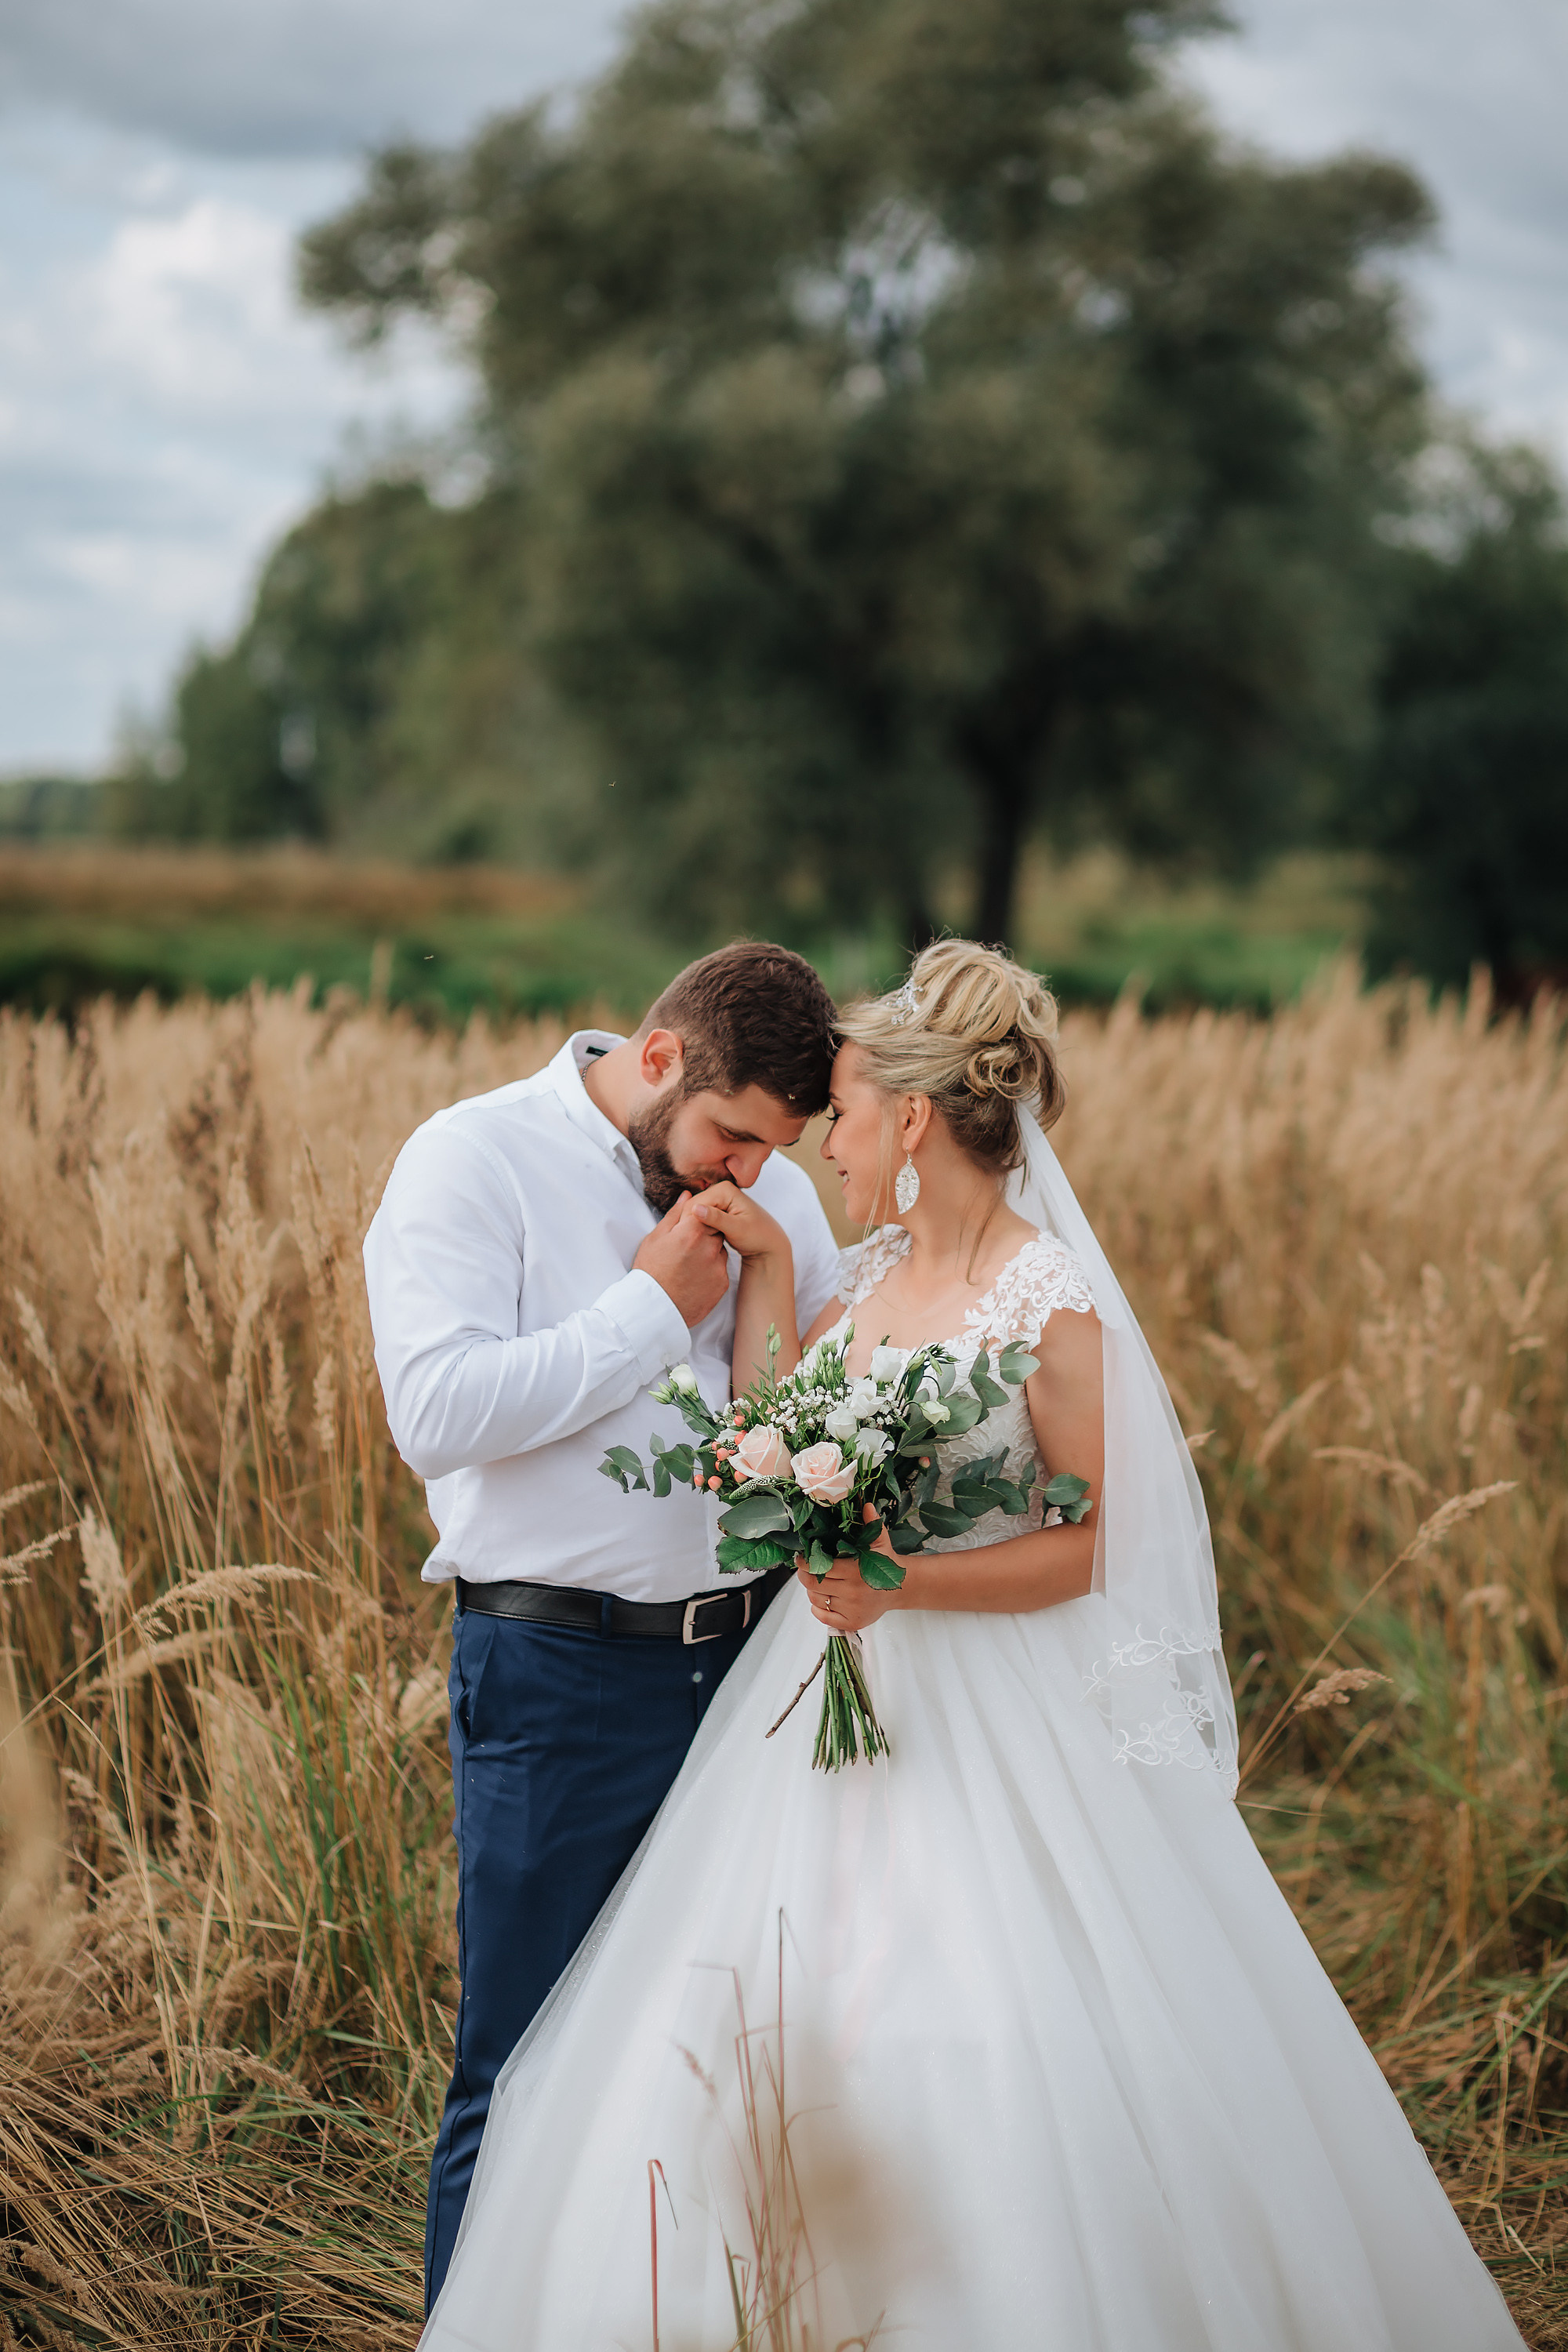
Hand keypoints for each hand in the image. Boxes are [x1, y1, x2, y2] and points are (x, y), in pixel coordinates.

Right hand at [633, 1193, 728, 1328]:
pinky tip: (694, 1278)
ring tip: (688, 1266)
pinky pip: (721, 1270)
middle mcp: (709, 1246)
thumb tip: (688, 1195)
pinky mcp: (722, 1283)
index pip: (705, 1212)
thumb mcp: (655, 1238)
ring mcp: (718, 1266)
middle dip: (704, 1235)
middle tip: (686, 1249)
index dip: (696, 1220)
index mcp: (692, 1231)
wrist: (654, 1309)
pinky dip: (711, 1271)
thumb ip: (675, 1214)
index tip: (687, 1229)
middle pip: (715, 1231)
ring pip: (719, 1250)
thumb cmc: (650, 1271)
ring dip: (709, 1253)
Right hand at [689, 1180, 788, 1263]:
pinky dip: (699, 1228)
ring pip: (694, 1213)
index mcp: (725, 1189)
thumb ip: (717, 1219)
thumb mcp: (738, 1229)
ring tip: (703, 1241)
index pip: (695, 1203)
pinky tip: (705, 1239)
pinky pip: (699, 1217)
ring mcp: (718, 1198)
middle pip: (692, 1206)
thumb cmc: (758, 1237)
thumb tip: (695, 1209)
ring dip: (695, 1227)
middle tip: (698, 1243)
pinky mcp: (717, 1208)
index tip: (695, 1239)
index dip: (690, 1221)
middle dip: (692, 1224)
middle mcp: (720, 1189)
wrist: (768, 1244)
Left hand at [797, 1505, 903, 1632]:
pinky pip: (824, 1617)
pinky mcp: (852, 1622)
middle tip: (804, 1569)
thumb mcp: (880, 1542)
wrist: (901, 1588)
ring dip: (811, 1590)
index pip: (821, 1567)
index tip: (801, 1557)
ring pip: (817, 1599)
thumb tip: (867, 1505)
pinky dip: (817, 1608)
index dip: (805, 1562)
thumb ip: (872, 1524)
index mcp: (856, 1570)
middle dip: (804, 1575)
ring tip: (816, 1582)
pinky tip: (822, 1599)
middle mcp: (853, 1591)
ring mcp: (852, 1609)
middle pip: (814, 1584)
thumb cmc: (886, 1563)